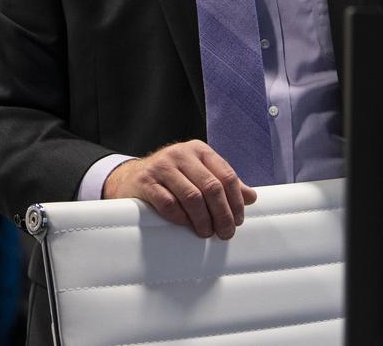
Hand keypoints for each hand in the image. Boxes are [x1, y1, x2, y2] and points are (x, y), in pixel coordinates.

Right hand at [102, 140, 257, 239]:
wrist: (131, 177)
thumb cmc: (171, 179)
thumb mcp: (199, 174)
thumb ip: (223, 183)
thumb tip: (251, 197)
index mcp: (198, 150)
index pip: (226, 175)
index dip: (236, 202)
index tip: (238, 220)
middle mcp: (180, 154)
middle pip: (211, 187)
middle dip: (222, 215)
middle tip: (225, 232)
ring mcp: (161, 166)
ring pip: (192, 197)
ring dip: (203, 220)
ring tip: (206, 232)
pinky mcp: (145, 182)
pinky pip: (168, 204)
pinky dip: (181, 218)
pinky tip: (185, 225)